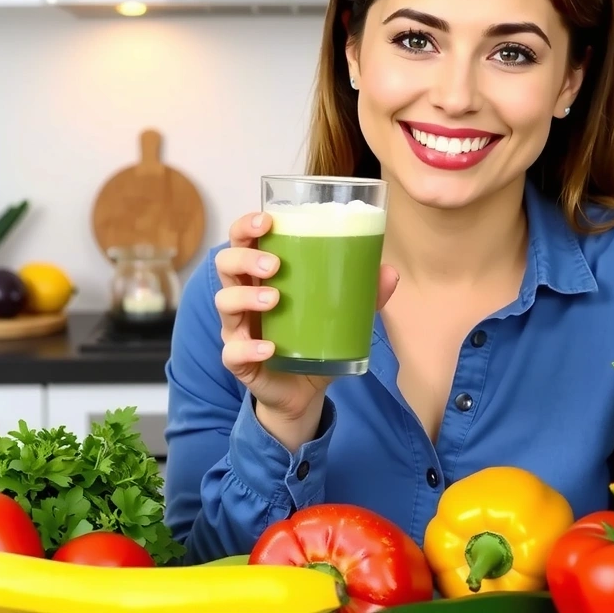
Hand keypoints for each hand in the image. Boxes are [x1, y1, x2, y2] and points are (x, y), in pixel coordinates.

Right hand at [214, 211, 397, 425]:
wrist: (304, 391)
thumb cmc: (314, 339)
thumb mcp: (340, 314)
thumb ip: (363, 293)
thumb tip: (389, 272)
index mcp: (262, 276)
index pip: (242, 241)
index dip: (246, 226)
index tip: (267, 220)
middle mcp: (243, 297)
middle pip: (226, 265)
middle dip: (246, 257)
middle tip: (275, 265)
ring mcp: (238, 330)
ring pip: (224, 303)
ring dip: (246, 296)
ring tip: (274, 299)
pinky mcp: (239, 362)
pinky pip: (232, 353)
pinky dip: (249, 348)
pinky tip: (269, 348)